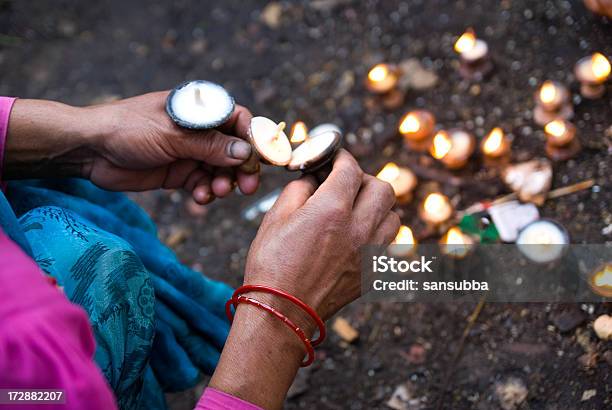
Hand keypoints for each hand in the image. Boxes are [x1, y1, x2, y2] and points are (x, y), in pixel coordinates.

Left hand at [84, 92, 257, 202]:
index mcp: (199, 109)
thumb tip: (246, 153)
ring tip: (215, 192)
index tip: (263, 161)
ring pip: (221, 169)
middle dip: (242, 168)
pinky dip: (205, 192)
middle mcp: (198, 130)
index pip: (238, 120)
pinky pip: (203, 183)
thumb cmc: (128, 129)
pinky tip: (199, 197)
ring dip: (223, 182)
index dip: (253, 139)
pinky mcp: (178, 172)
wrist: (91, 151)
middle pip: (234, 149)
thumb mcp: (172, 136)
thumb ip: (211, 146)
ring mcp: (189, 151)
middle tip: (246, 187)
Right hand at [245, 149, 399, 318]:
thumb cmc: (272, 264)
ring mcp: (369, 253)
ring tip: (355, 211)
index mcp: (332, 210)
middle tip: (344, 185)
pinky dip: (377, 233)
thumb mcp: (275, 217)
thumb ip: (300, 189)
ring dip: (377, 207)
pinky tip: (356, 236)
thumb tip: (315, 178)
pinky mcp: (372, 273)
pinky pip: (388, 244)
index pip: (350, 169)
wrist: (281, 312)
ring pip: (393, 216)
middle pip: (383, 188)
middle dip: (364, 180)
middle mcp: (358, 229)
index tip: (335, 159)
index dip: (342, 158)